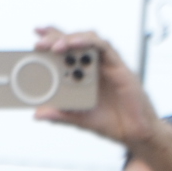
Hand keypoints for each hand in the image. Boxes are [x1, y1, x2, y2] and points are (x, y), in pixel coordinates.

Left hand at [29, 26, 158, 148]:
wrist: (135, 134)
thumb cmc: (111, 123)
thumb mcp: (79, 120)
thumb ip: (60, 115)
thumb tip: (37, 114)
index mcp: (85, 75)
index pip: (68, 51)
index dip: (53, 40)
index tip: (36, 37)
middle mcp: (95, 66)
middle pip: (75, 42)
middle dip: (56, 38)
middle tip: (39, 43)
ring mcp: (107, 64)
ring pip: (88, 40)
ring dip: (70, 39)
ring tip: (54, 46)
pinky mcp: (118, 66)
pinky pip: (103, 47)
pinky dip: (88, 43)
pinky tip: (74, 45)